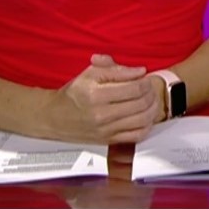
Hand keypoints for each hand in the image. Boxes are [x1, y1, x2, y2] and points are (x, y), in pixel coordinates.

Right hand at [44, 54, 161, 144]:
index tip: (145, 77)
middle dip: (150, 93)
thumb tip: (139, 71)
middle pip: (140, 103)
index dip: (144, 81)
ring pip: (142, 120)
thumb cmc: (74, 93)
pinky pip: (137, 135)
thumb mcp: (89, 73)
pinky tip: (146, 116)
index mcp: (96, 94)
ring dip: (152, 108)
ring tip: (151, 99)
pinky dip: (147, 125)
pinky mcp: (109, 141)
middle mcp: (102, 114)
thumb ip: (113, 68)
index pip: (133, 88)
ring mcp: (106, 130)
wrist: (56, 117)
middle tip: (149, 87)